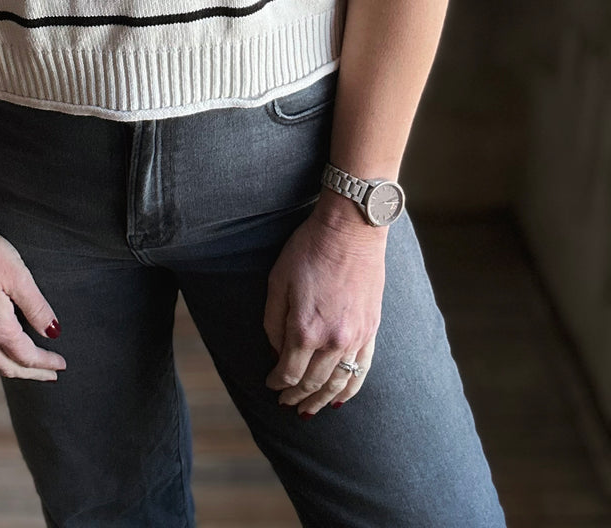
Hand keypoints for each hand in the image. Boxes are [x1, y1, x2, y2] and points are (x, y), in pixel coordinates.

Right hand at [0, 219, 67, 381]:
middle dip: (32, 373)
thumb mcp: (18, 276)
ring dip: (14, 368)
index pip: (27, 356)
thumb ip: (37, 307)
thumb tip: (53, 333)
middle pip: (9, 366)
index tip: (62, 366)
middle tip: (52, 376)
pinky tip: (3, 347)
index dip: (46, 363)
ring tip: (30, 368)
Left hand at [262, 201, 385, 415]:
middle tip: (286, 404)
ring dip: (322, 400)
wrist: (351, 230)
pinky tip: (341, 399)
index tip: (270, 384)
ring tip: (310, 410)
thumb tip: (276, 350)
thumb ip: (274, 321)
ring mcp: (355, 337)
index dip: (277, 382)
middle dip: (296, 396)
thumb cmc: (309, 249)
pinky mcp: (371, 330)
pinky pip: (362, 369)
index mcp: (304, 329)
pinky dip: (351, 388)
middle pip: (312, 382)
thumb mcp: (277, 280)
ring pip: (338, 382)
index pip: (288, 371)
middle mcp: (332, 340)